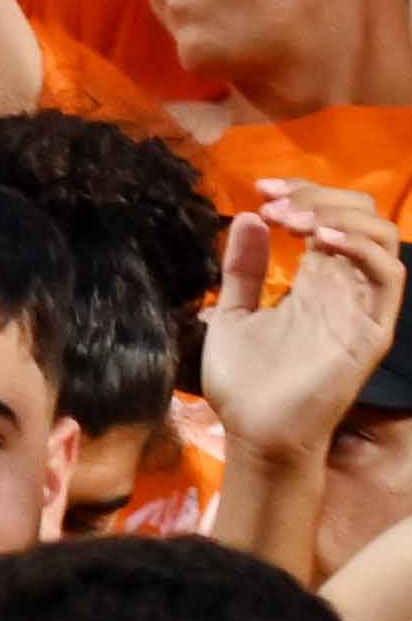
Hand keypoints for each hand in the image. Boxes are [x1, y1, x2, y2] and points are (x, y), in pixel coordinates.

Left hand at [200, 186, 405, 475]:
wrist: (253, 431)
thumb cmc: (245, 380)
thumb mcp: (232, 312)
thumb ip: (242, 268)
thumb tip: (246, 216)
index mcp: (316, 281)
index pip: (332, 218)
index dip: (305, 193)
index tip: (262, 189)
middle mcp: (345, 289)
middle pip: (363, 219)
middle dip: (322, 195)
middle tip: (275, 203)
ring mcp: (361, 309)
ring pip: (384, 240)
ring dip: (340, 215)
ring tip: (294, 221)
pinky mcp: (371, 332)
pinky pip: (388, 278)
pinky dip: (359, 247)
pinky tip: (320, 240)